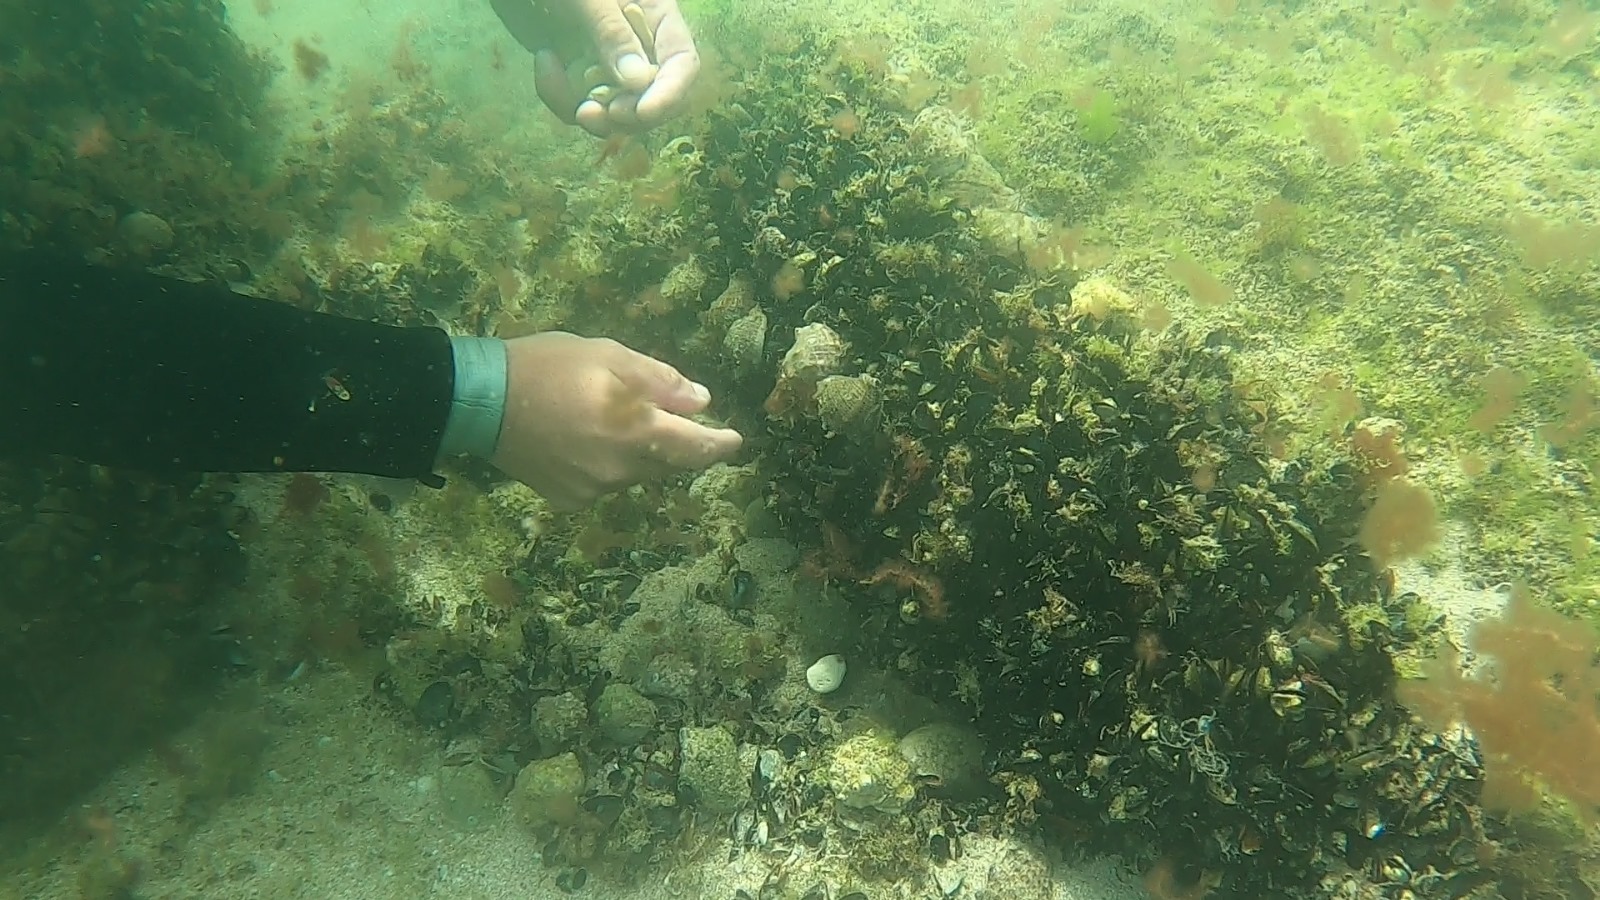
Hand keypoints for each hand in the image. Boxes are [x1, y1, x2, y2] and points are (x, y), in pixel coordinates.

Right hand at [491, 332, 741, 508]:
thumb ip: (661, 380)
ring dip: (640, 452)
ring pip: (637, 474)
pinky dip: (608, 465)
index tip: (735, 440)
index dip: (720, 445)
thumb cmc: (547, 366)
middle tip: (668, 416)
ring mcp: (594, 490)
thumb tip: (701, 403)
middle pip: (668, 463)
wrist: (479, 402)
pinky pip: (605, 484)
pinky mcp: (569, 500)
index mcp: (636, 430)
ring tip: (610, 419)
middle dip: (676, 443)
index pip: (696, 449)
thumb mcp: (609, 354)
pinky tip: (583, 441)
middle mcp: (621, 469)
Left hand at [531, 0, 700, 136]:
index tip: (642, 112)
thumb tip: (638, 80)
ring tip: (556, 77)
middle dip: (626, 113)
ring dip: (586, 109)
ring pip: (615, 112)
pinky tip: (543, 59)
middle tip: (592, 112)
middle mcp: (637, 44)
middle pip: (654, 97)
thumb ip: (612, 34)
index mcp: (654, 14)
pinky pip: (580, 105)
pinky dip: (559, 95)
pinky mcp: (578, 77)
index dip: (669, 92)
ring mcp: (607, 63)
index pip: (681, 61)